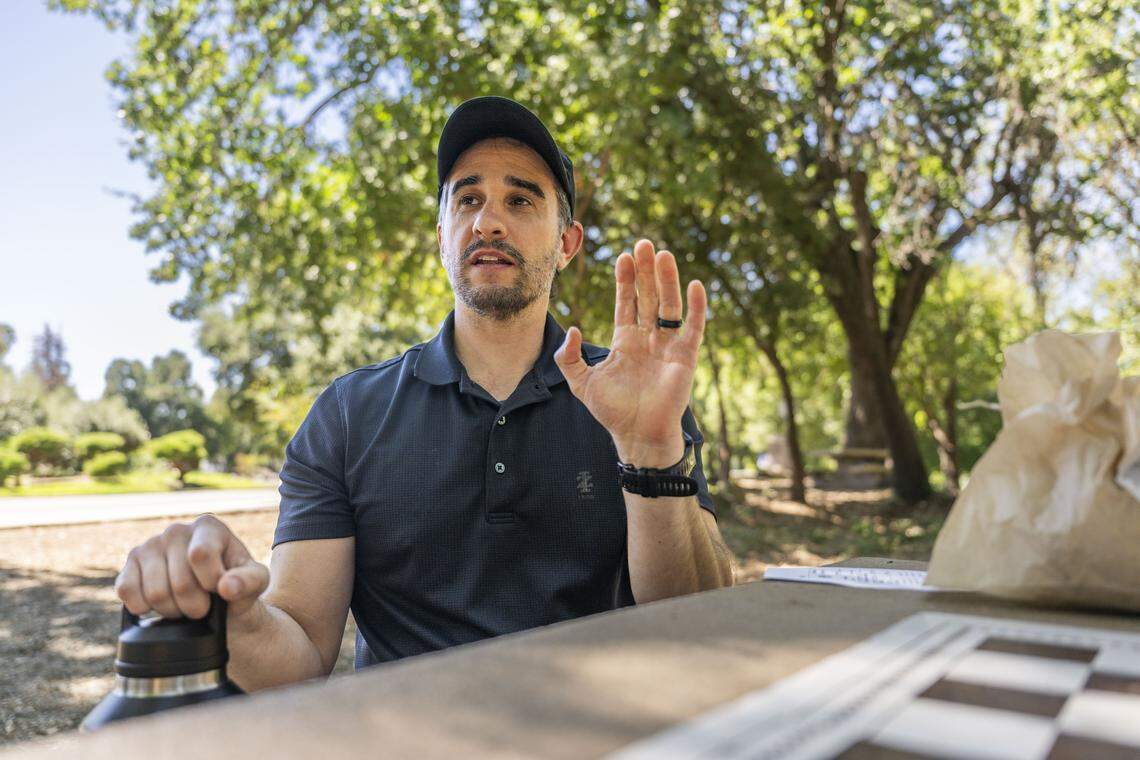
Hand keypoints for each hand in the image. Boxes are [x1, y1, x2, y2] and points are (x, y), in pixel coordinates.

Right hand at [114, 514, 268, 620]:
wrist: (214, 598)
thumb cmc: (237, 583)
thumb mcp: (256, 582)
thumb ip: (249, 581)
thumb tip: (227, 587)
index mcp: (208, 526)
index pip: (199, 555)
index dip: (211, 582)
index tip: (221, 590)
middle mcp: (175, 530)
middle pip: (179, 582)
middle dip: (195, 606)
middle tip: (204, 607)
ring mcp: (149, 545)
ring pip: (155, 593)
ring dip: (174, 611)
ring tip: (185, 605)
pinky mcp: (130, 564)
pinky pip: (126, 591)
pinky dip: (144, 607)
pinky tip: (161, 604)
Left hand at [554, 239, 706, 467]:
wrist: (638, 435)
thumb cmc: (612, 412)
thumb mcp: (581, 382)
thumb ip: (568, 357)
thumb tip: (573, 329)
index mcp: (626, 341)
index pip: (626, 303)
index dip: (625, 280)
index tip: (623, 256)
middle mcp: (648, 339)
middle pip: (648, 297)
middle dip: (646, 271)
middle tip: (644, 243)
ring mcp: (668, 346)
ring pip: (668, 306)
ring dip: (666, 280)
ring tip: (663, 254)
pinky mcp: (685, 358)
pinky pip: (693, 328)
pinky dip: (695, 307)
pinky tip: (694, 285)